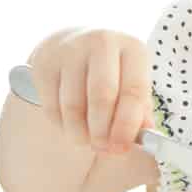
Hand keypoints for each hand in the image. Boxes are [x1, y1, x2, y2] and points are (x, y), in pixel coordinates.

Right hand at [30, 28, 156, 155]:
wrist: (73, 44)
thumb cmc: (111, 70)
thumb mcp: (131, 83)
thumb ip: (140, 111)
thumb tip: (146, 139)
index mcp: (133, 48)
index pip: (134, 90)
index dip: (128, 124)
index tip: (122, 147)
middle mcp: (103, 42)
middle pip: (102, 96)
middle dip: (103, 131)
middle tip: (103, 148)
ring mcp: (71, 50)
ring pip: (74, 104)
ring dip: (80, 132)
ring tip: (87, 140)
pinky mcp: (45, 62)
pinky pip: (52, 106)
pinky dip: (62, 125)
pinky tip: (71, 127)